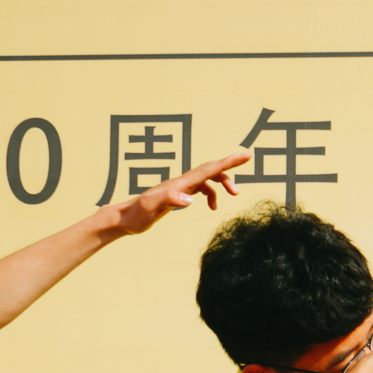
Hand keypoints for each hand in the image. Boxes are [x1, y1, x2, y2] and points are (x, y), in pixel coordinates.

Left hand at [111, 153, 244, 234]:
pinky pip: (201, 188)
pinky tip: (212, 207)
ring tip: (235, 195)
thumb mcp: (151, 208)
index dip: (227, 162)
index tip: (244, 154)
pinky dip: (212, 194)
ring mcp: (180, 187)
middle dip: (230, 164)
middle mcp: (181, 182)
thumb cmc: (136, 214)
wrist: (124, 218)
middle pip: (210, 168)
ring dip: (223, 183)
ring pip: (208, 178)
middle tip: (248, 157)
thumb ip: (169, 200)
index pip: (208, 170)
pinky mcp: (177, 195)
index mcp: (180, 184)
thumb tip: (190, 198)